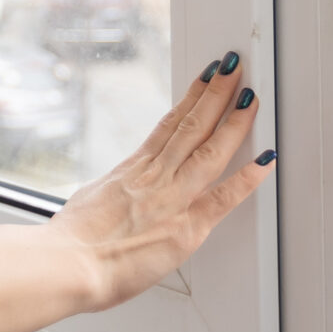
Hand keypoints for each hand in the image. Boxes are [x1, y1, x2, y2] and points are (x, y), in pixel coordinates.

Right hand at [46, 52, 273, 312]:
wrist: (66, 264)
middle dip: (216, 93)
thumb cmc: (70, 243)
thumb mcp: (89, 202)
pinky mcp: (186, 227)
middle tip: (234, 67)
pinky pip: (225, 198)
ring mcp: (172, 198)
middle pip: (192, 125)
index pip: (168, 125)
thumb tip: (112, 195)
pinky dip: (248, 178)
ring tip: (250, 95)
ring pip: (210, 150)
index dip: (190, 99)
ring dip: (234, 120)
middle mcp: (155, 177)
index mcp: (132, 171)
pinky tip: (266, 160)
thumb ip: (111, 195)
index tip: (205, 79)